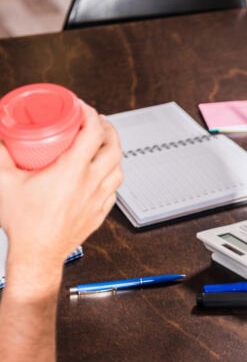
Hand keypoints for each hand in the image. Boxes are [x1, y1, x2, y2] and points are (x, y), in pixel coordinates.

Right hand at [0, 103, 122, 291]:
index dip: (90, 115)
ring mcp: (99, 199)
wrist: (38, 254)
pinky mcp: (100, 212)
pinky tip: (103, 172)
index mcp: (72, 172)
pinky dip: (112, 175)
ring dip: (114, 152)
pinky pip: (115, 188)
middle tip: (97, 121)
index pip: (93, 134)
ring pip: (119, 169)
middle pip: (114, 148)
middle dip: (108, 129)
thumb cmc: (25, 224)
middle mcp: (91, 184)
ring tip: (102, 144)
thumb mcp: (4, 181)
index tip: (81, 107)